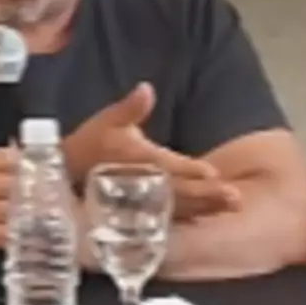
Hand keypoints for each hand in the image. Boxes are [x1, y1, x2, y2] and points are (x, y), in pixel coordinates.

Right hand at [69, 82, 242, 218]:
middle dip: (206, 193)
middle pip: (179, 189)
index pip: (166, 164)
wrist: (70, 171)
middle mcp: (142, 181)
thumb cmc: (94, 142)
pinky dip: (190, 216)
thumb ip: (131, 107)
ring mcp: (142, 198)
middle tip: (235, 196)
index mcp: (136, 157)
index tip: (212, 172)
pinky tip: (208, 216)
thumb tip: (146, 88)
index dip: (188, 169)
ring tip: (230, 205)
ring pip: (179, 205)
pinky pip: (169, 215)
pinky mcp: (142, 208)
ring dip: (205, 206)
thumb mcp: (109, 120)